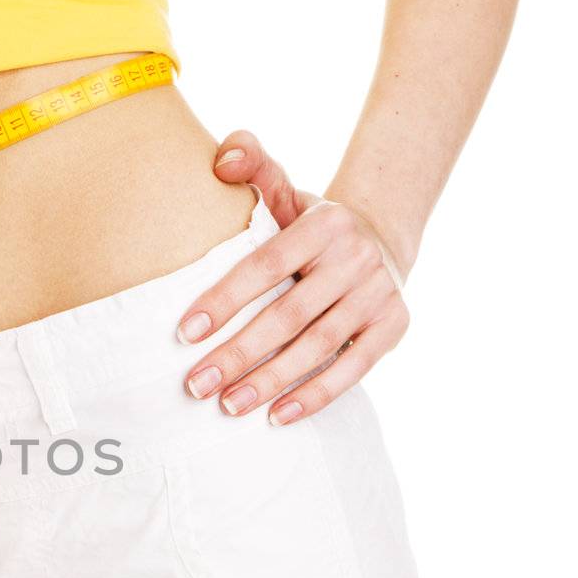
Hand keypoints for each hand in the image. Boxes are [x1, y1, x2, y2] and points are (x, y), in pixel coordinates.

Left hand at [177, 130, 411, 426]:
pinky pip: (353, 368)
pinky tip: (277, 416)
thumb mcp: (282, 188)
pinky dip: (316, 395)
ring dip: (270, 381)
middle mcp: (356, 258)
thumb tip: (221, 161)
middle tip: (195, 385)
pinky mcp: (394, 326)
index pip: (265, 266)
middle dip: (238, 354)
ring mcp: (379, 294)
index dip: (224, 300)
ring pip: (317, 346)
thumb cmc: (308, 223)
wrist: (379, 237)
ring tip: (227, 405)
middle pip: (288, 315)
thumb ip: (251, 163)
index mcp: (323, 224)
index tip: (183, 334)